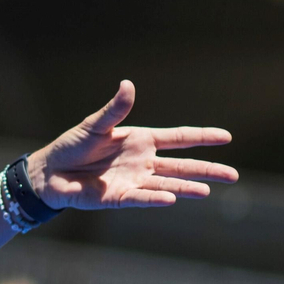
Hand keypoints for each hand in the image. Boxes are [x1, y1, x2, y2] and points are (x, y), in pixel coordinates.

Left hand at [28, 80, 237, 208]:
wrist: (50, 171)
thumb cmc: (72, 145)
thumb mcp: (94, 125)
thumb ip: (113, 110)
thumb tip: (127, 84)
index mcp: (141, 140)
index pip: (178, 139)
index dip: (202, 137)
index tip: (227, 137)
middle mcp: (143, 162)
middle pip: (182, 166)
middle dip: (207, 170)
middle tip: (233, 175)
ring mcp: (133, 181)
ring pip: (167, 185)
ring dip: (186, 188)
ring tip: (207, 191)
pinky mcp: (119, 198)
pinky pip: (140, 198)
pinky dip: (155, 198)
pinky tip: (171, 199)